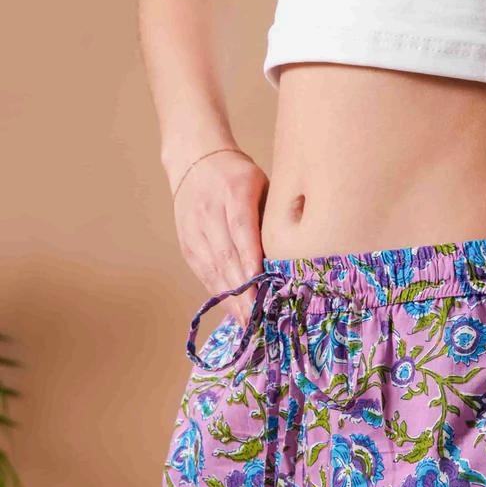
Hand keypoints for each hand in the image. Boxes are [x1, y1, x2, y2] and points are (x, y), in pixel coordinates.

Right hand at [169, 149, 269, 323]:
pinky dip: (221, 296)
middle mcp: (209, 211)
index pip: (241, 228)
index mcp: (233, 191)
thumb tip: (296, 255)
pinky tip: (236, 313)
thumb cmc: (239, 177)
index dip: (249, 257)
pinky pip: (205, 274)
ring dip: (232, 300)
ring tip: (250, 323)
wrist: (194, 162)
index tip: (260, 283)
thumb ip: (273, 216)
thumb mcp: (262, 184)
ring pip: (214, 269)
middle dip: (244, 290)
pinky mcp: (187, 245)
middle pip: (226, 256)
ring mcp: (194, 230)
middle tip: (261, 317)